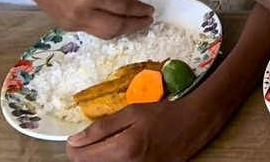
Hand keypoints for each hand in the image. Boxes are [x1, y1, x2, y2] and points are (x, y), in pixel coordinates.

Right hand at [27, 0, 153, 38]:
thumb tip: (134, 4)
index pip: (122, 7)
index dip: (139, 11)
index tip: (151, 10)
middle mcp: (83, 13)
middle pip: (116, 27)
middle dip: (135, 25)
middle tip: (148, 20)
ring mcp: (74, 23)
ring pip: (106, 34)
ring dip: (124, 30)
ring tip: (136, 23)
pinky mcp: (68, 29)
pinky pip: (94, 31)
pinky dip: (109, 27)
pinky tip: (117, 21)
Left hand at [66, 93, 216, 161]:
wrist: (195, 123)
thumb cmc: (165, 113)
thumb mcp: (133, 112)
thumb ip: (103, 127)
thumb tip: (75, 140)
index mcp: (122, 148)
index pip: (81, 157)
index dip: (74, 147)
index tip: (78, 138)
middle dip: (85, 155)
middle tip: (93, 141)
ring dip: (99, 159)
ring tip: (107, 146)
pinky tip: (120, 152)